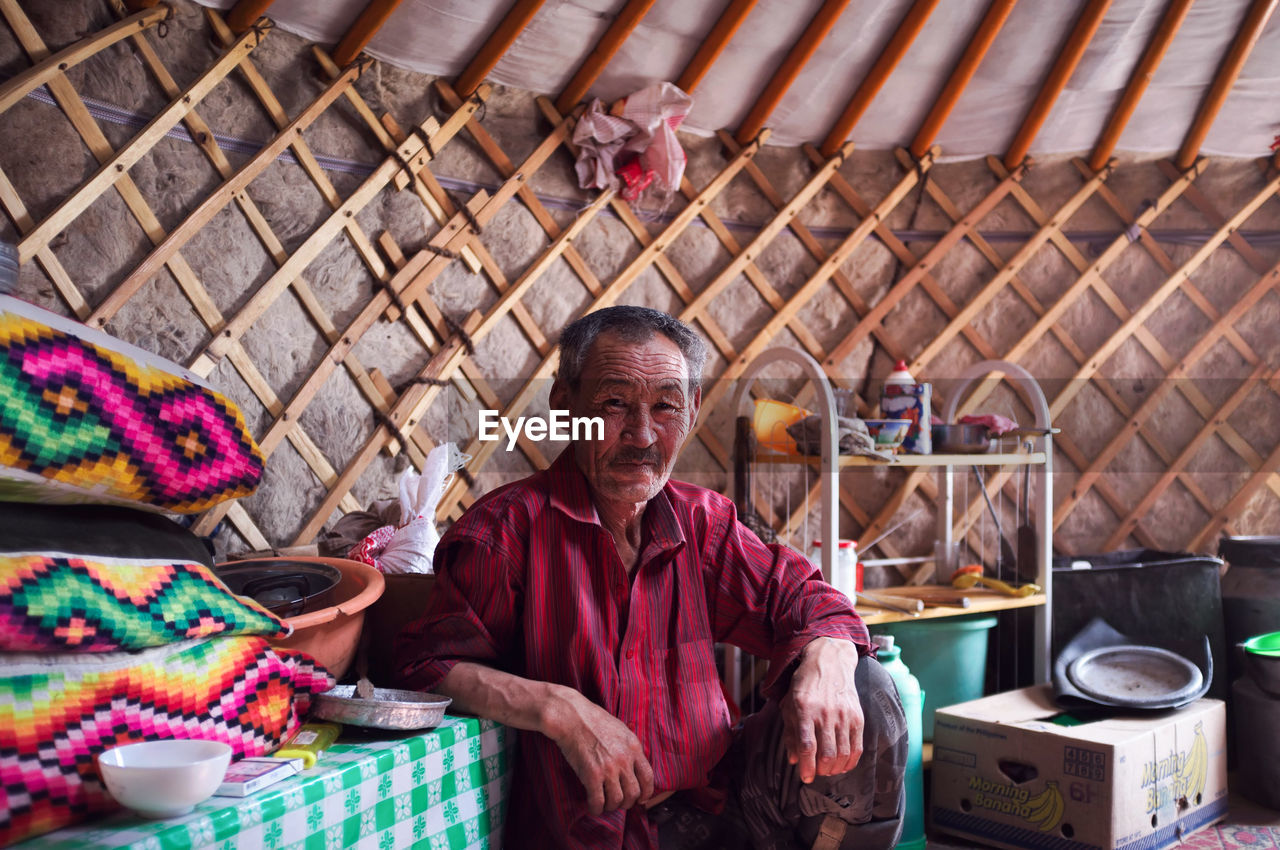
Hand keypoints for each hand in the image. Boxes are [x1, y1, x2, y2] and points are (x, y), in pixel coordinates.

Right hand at [547, 688, 655, 814]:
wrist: (572, 716)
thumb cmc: (592, 720)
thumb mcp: (620, 729)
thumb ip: (628, 748)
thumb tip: (633, 764)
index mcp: (633, 747)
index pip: (648, 777)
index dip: (646, 792)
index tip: (641, 798)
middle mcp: (624, 759)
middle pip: (634, 793)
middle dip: (627, 802)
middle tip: (619, 802)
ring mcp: (609, 768)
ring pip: (617, 800)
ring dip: (611, 806)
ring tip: (605, 804)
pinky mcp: (592, 775)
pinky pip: (598, 801)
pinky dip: (596, 808)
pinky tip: (593, 807)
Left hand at [780, 637, 862, 782]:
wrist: (829, 662)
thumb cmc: (805, 685)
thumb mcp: (789, 705)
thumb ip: (790, 733)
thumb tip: (794, 760)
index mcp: (805, 710)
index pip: (807, 746)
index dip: (807, 767)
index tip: (805, 778)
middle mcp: (825, 713)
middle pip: (827, 754)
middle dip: (821, 771)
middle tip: (816, 773)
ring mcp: (844, 715)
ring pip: (843, 753)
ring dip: (835, 769)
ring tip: (828, 770)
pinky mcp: (857, 716)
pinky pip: (857, 747)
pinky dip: (850, 761)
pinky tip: (843, 765)